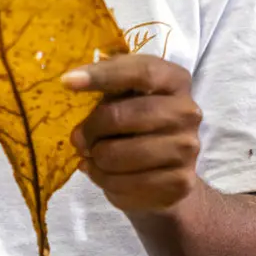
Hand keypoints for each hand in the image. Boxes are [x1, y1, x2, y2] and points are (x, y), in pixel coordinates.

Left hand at [65, 55, 202, 214]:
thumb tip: (71, 82)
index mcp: (175, 80)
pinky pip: (124, 183)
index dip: (102, 75)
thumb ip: (107, 88)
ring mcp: (187, 149)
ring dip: (95, 159)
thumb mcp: (126, 97)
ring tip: (94, 157)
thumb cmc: (137, 125)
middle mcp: (188, 112)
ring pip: (117, 155)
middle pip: (121, 116)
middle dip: (90, 129)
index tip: (67, 82)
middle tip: (77, 138)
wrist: (167, 173)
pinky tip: (106, 174)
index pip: (141, 72)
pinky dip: (104, 180)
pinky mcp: (179, 183)